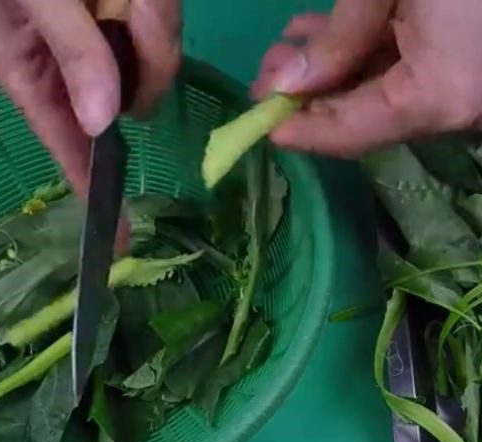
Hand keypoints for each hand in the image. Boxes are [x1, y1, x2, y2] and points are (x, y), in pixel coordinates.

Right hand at [0, 0, 180, 194]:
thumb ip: (72, 51)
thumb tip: (101, 123)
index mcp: (32, 75)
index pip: (67, 148)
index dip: (94, 188)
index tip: (117, 237)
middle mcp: (69, 67)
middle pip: (132, 98)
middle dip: (146, 57)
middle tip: (136, 7)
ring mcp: (101, 37)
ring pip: (156, 54)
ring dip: (152, 16)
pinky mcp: (125, 11)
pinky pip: (160, 20)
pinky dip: (156, 2)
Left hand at [252, 0, 481, 156]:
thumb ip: (339, 37)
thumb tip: (288, 84)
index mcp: (438, 94)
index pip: (351, 132)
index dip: (301, 132)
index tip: (258, 127)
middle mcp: (458, 105)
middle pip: (366, 115)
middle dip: (310, 96)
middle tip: (264, 78)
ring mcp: (469, 87)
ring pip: (386, 90)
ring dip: (332, 70)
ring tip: (287, 48)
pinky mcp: (471, 65)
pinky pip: (413, 69)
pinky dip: (367, 52)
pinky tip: (327, 33)